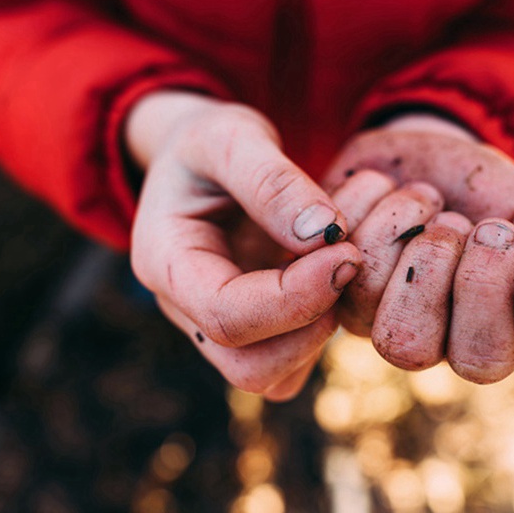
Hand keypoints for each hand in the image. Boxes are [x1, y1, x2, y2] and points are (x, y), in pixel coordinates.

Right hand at [126, 92, 360, 399]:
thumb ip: (271, 180)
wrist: (200, 160)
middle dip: (310, 325)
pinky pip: (290, 364)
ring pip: (272, 377)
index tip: (345, 252)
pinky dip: (319, 332)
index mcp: (165, 262)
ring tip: (337, 266)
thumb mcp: (230, 135)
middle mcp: (186, 309)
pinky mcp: (251, 329)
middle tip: (348, 262)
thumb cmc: (207, 143)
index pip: (226, 315)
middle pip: (248, 367)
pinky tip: (329, 277)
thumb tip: (324, 232)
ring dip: (318, 333)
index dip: (294, 296)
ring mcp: (217, 326)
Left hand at [323, 115, 513, 383]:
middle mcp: (417, 336)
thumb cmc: (489, 197)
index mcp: (477, 339)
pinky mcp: (322, 270)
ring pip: (363, 294)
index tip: (495, 229)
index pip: (482, 360)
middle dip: (433, 264)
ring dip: (400, 224)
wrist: (432, 150)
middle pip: (407, 346)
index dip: (486, 292)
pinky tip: (384, 186)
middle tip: (452, 220)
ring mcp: (362, 309)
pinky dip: (365, 199)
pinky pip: (328, 249)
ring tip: (422, 195)